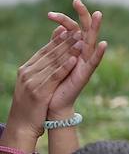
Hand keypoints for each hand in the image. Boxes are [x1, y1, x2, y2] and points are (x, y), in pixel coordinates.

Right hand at [5, 25, 81, 142]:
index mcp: (27, 69)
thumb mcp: (36, 82)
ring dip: (68, 50)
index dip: (58, 39)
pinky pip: (54, 77)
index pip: (44, 50)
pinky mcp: (38, 92)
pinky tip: (74, 59)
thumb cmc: (32, 103)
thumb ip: (44, 67)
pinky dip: (64, 67)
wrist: (22, 124)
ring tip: (81, 40)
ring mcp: (31, 82)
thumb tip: (52, 55)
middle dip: (66, 41)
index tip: (71, 28)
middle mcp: (27, 72)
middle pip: (49, 54)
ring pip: (53, 63)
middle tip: (80, 29)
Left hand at [46, 0, 106, 118]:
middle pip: (83, 29)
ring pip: (92, 41)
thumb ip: (58, 44)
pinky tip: (103, 44)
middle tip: (76, 0)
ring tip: (98, 14)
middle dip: (82, 14)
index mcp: (74, 48)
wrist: (55, 103)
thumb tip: (59, 28)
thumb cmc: (55, 82)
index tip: (49, 14)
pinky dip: (99, 53)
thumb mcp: (55, 60)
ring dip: (95, 27)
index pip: (71, 28)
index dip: (62, 19)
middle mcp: (82, 53)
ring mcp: (86, 62)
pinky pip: (95, 62)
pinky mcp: (87, 73)